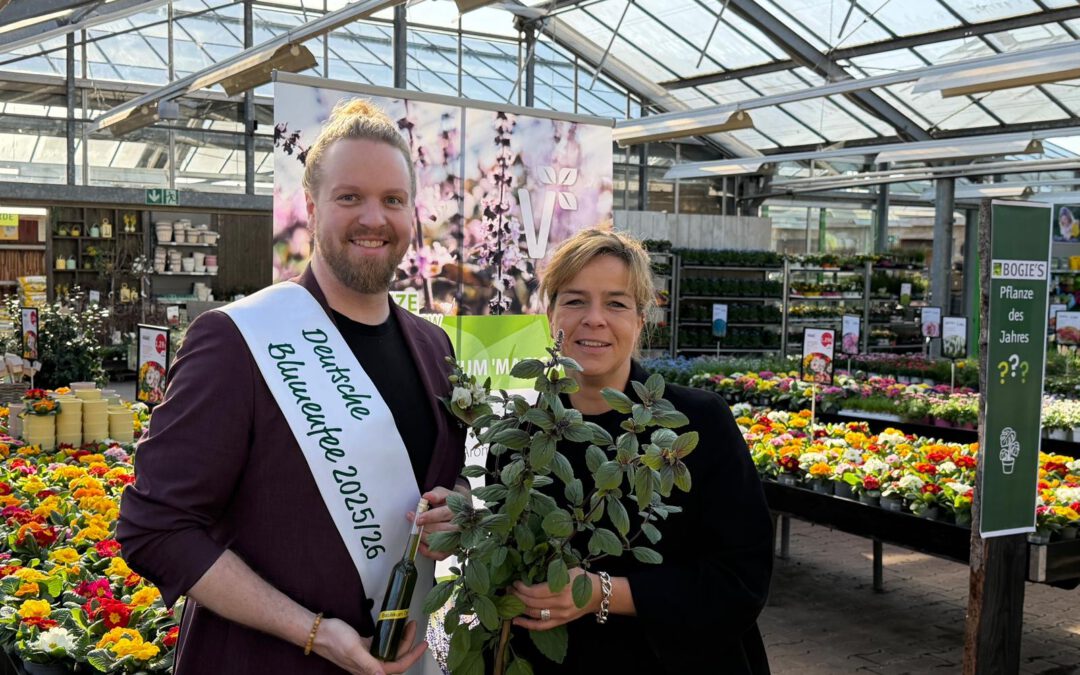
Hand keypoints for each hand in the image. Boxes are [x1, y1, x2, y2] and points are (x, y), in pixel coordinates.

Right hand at [312, 617, 426, 674]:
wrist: (318, 631)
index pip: (397, 666)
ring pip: (390, 651)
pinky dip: (390, 637)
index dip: (412, 656)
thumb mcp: (354, 649)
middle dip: (408, 643)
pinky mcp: (364, 648)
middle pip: (396, 658)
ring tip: (407, 624)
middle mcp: (369, 665)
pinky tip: (394, 628)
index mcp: (369, 669)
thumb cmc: (334, 639)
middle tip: (413, 625)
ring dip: (401, 640)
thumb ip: (369, 664)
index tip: (423, 644)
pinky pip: (382, 645)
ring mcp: (367, 656)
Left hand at [409, 486, 458, 561]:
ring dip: (424, 538)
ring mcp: (458, 539)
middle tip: (414, 523)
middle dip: (424, 528)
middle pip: (442, 530)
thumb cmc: (449, 503)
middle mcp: (461, 526)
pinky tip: (420, 544)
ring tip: (415, 531)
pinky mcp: (453, 549)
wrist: (459, 511)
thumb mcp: (444, 493)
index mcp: (459, 510)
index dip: (430, 517)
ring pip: (440, 542)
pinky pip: (439, 555)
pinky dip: (427, 551)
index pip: (445, 514)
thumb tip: (427, 497)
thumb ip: (436, 494)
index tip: (418, 518)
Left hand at [510, 568, 597, 630]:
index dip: (522, 588)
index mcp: (562, 588)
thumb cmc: (583, 578)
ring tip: (510, 601)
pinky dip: (527, 625)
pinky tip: (516, 621)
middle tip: (509, 590)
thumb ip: (551, 570)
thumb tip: (530, 567)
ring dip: (519, 608)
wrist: (599, 594)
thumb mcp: (568, 568)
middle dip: (517, 597)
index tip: (515, 582)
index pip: (535, 592)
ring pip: (534, 614)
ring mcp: (561, 615)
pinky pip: (542, 626)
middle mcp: (561, 603)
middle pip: (532, 603)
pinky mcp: (562, 622)